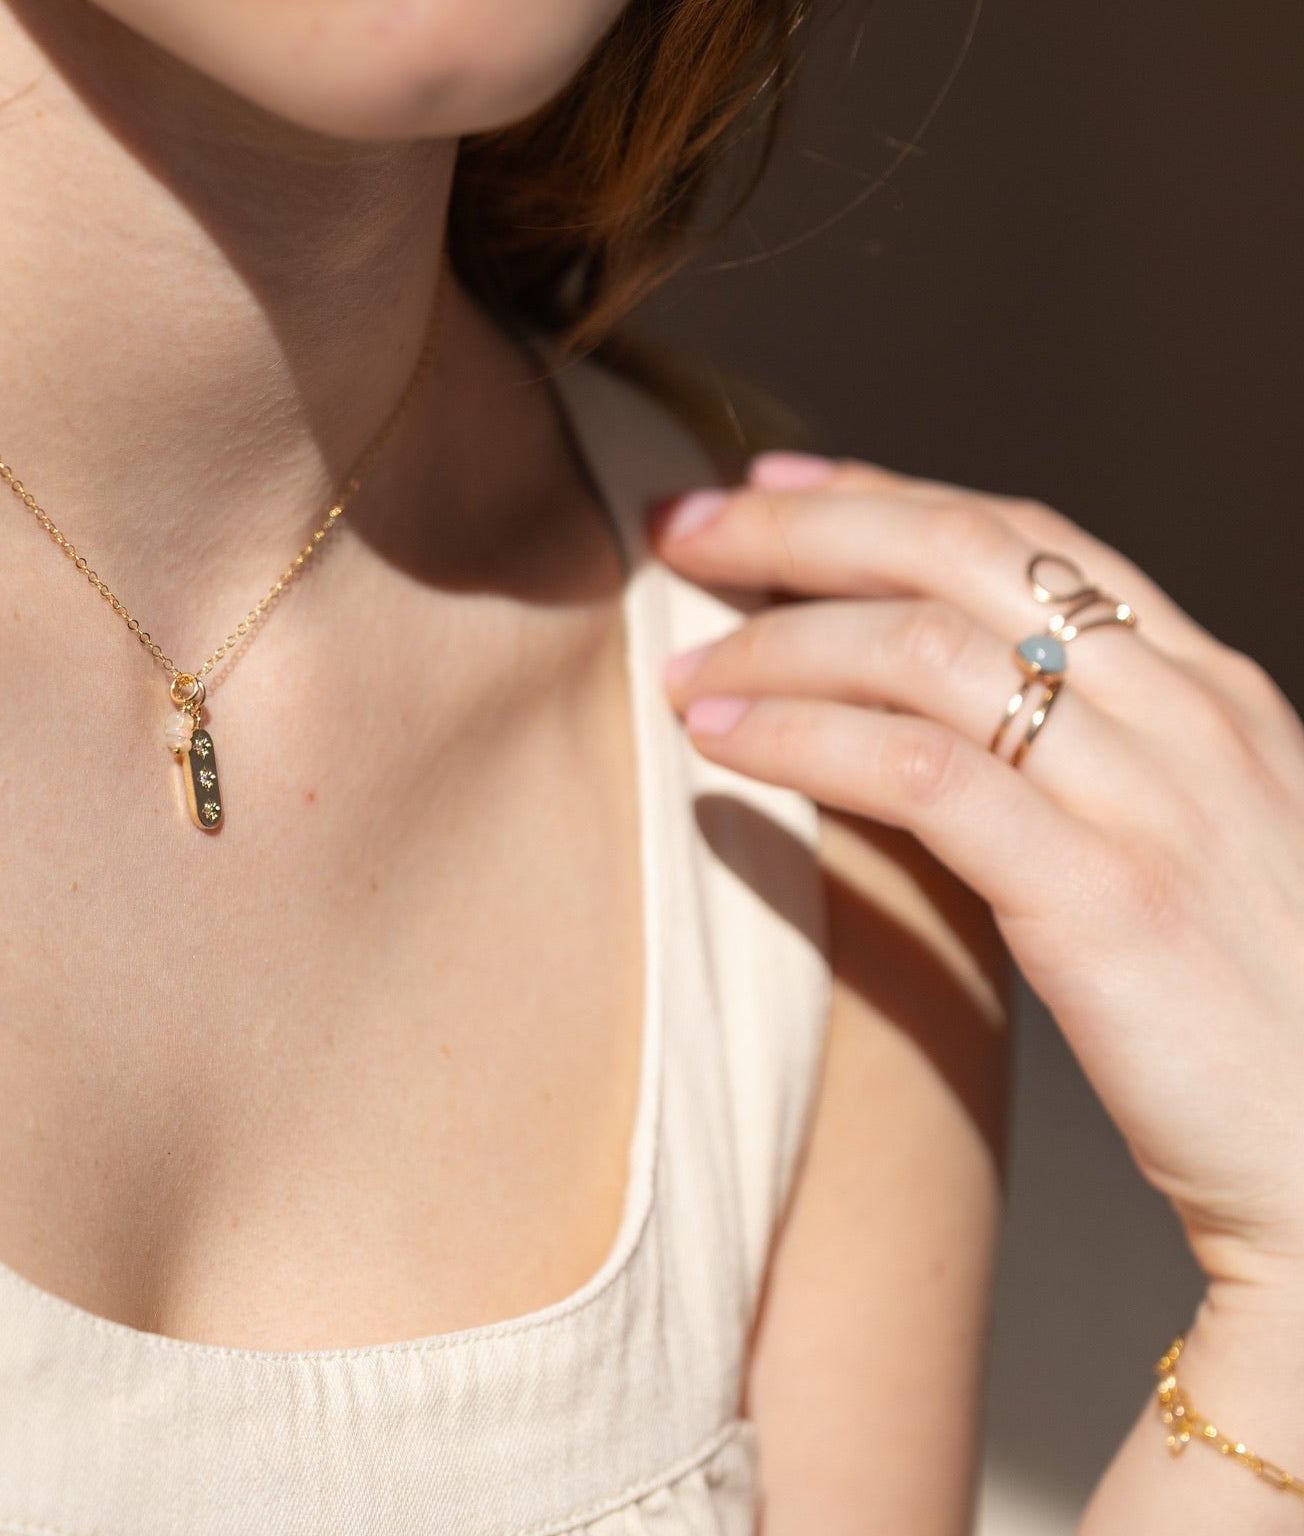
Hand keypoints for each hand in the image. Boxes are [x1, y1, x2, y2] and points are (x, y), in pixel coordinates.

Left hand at [648, 451, 1303, 1292]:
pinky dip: (802, 741)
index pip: (1023, 538)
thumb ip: (1085, 763)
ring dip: (776, 644)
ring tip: (680, 668)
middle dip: (800, 530)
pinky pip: (920, 775)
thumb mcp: (1184, 846)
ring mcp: (1154, 798)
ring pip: (923, 652)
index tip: (768, 485)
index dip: (881, 495)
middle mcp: (1187, 714)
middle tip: (680, 528)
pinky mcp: (1107, 896)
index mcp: (1207, 689)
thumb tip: (920, 713)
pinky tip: (721, 743)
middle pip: (957, 555)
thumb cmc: (1250, 1020)